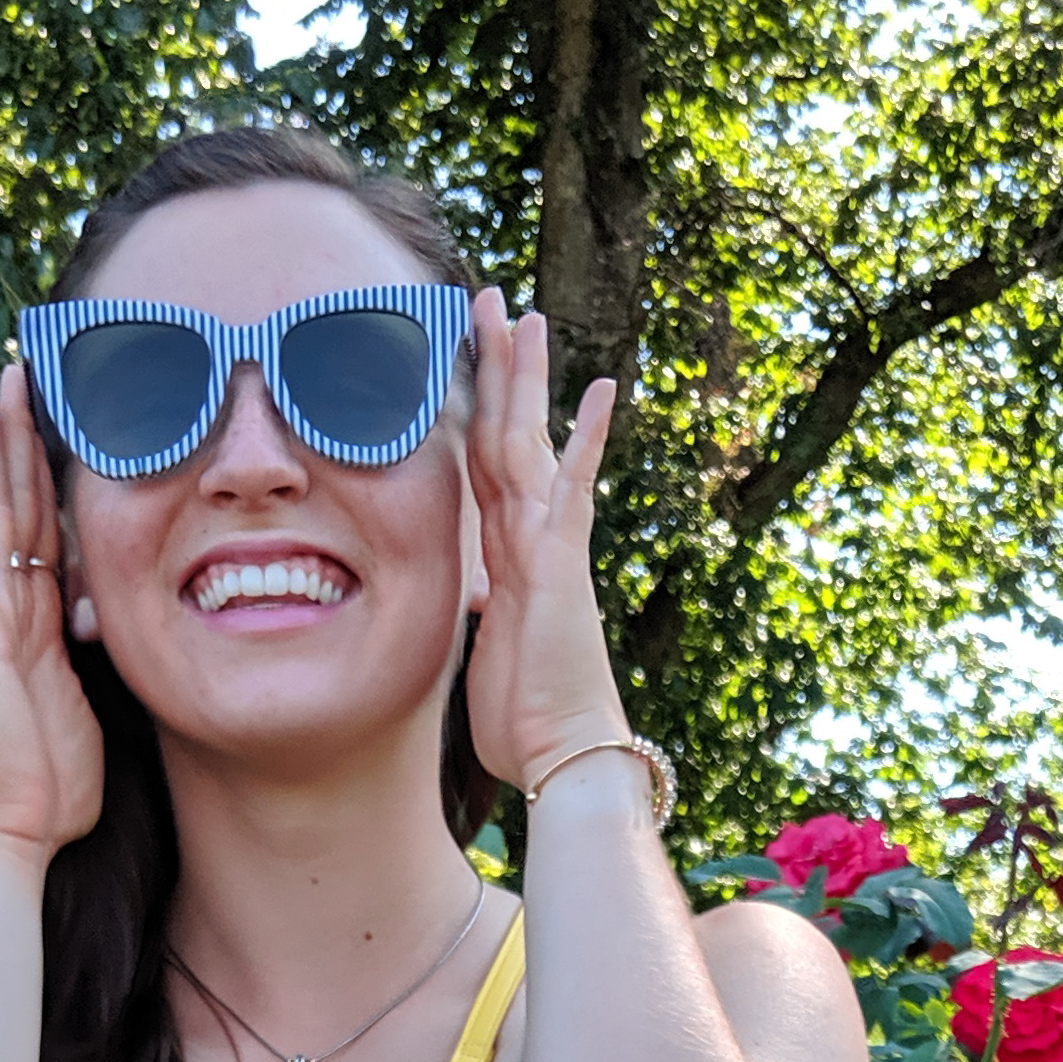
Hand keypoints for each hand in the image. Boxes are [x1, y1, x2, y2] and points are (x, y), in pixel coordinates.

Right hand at [0, 363, 102, 864]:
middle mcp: (9, 609)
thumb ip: (102, 667)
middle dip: (18, 438)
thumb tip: (126, 643)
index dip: (52, 473)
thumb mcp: (95, 709)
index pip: (49, 529)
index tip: (59, 420)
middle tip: (17, 372)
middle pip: (15, 504)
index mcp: (42, 622)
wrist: (14, 830)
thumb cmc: (51, 785)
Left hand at [460, 288, 627, 792]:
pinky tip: (602, 388)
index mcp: (507, 557)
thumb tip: (474, 598)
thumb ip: (480, 614)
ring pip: (528, 443)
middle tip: (491, 303)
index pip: (482, 468)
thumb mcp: (484, 654)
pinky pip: (570, 489)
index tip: (460, 363)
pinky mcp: (561, 564)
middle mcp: (531, 540)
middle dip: (498, 368)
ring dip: (523, 377)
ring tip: (521, 313)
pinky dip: (586, 439)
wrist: (567, 759)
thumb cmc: (528, 721)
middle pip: (506, 435)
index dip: (470, 412)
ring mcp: (550, 546)